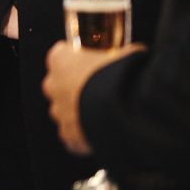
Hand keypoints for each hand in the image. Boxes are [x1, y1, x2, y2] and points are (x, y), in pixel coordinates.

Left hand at [42, 40, 145, 155]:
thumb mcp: (128, 55)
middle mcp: (53, 84)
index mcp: (61, 59)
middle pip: (60, 83)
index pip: (62, 54)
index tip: (94, 65)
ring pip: (64, 110)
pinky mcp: (67, 134)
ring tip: (103, 114)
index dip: (80, 60)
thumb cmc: (122, 77)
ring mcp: (59, 110)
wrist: (125, 109)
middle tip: (99, 90)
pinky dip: (83, 135)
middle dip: (76, 86)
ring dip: (78, 111)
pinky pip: (72, 135)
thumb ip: (124, 54)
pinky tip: (100, 133)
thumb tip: (135, 55)